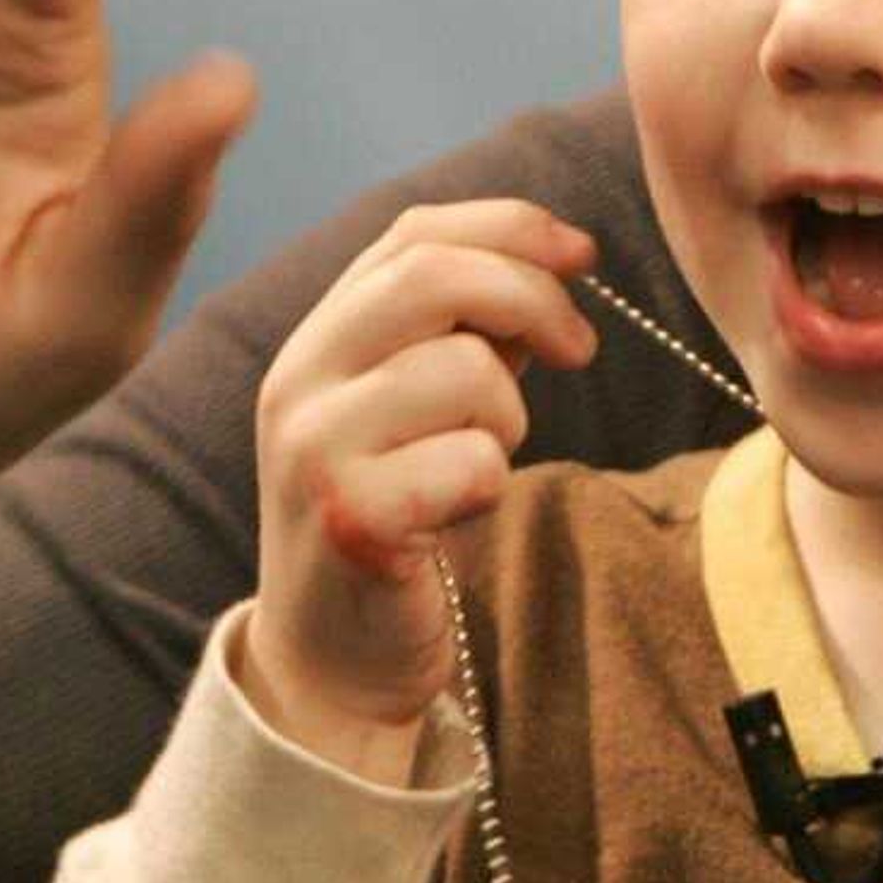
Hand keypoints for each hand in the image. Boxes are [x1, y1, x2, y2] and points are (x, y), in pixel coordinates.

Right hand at [248, 199, 599, 775]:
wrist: (332, 656)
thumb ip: (462, 330)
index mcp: (317, 340)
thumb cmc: (396, 517)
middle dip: (531, 299)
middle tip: (578, 350)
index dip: (510, 227)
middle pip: (434, 277)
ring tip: (483, 459)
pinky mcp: (352, 520)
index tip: (584, 255)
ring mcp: (315, 450)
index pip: (412, 234)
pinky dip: (492, 482)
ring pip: (466, 370)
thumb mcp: (415, 405)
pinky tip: (461, 512)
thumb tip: (552, 259)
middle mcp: (299, 381)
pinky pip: (473, 461)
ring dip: (509, 415)